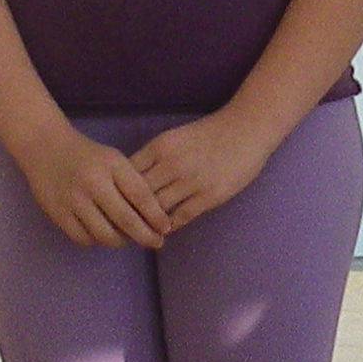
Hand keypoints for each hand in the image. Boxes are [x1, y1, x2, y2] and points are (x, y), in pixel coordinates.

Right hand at [16, 125, 174, 249]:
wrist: (45, 148)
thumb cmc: (87, 155)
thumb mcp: (114, 160)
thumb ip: (132, 183)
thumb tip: (153, 217)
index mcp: (112, 166)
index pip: (140, 195)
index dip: (156, 216)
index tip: (166, 228)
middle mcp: (93, 183)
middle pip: (125, 220)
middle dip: (145, 236)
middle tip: (156, 243)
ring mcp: (74, 200)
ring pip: (104, 235)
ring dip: (121, 241)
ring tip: (128, 239)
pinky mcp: (58, 213)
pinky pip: (83, 238)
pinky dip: (97, 241)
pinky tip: (103, 235)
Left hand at [129, 112, 279, 233]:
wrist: (246, 129)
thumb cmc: (209, 133)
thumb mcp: (174, 138)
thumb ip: (154, 157)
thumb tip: (132, 179)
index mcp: (159, 147)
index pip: (128, 175)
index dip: (119, 191)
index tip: (116, 204)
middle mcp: (171, 164)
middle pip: (138, 195)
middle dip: (129, 211)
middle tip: (123, 224)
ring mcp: (190, 181)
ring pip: (158, 210)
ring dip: (149, 223)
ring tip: (142, 232)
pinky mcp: (209, 196)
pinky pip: (181, 217)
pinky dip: (170, 225)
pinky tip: (165, 230)